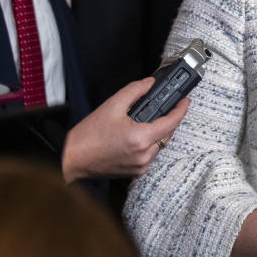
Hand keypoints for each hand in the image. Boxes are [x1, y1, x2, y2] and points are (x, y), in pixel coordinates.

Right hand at [61, 77, 188, 181]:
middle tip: (163, 108)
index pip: (171, 122)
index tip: (185, 101)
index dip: (181, 110)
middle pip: (167, 133)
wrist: (71, 159)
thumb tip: (149, 84)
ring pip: (160, 145)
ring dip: (158, 133)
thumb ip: (134, 91)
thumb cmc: (87, 137)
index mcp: (140, 138)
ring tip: (145, 122)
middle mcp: (144, 155)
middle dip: (168, 120)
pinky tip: (138, 136)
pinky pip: (151, 155)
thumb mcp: (111, 106)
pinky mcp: (135, 172)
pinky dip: (149, 144)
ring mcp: (141, 166)